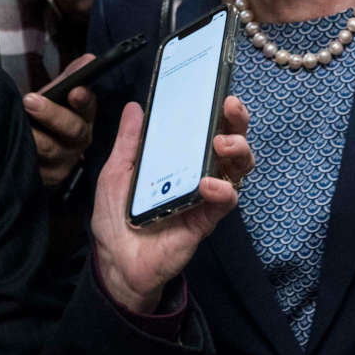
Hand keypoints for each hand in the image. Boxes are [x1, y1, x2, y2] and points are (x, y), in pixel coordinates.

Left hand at [24, 54, 97, 186]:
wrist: (26, 147)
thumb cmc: (42, 117)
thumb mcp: (55, 96)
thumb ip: (70, 77)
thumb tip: (89, 59)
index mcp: (84, 117)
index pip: (89, 107)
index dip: (83, 100)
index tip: (75, 90)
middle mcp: (80, 140)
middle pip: (73, 129)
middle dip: (53, 115)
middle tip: (30, 100)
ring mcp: (65, 161)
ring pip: (51, 149)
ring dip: (34, 135)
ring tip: (18, 122)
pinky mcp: (48, 177)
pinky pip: (35, 168)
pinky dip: (22, 155)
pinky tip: (11, 145)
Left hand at [91, 96, 252, 313]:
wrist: (115, 264)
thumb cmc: (116, 218)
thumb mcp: (115, 173)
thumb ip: (129, 143)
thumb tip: (135, 108)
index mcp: (181, 157)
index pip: (208, 127)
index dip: (219, 108)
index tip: (219, 90)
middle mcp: (200, 172)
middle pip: (232, 141)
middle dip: (238, 121)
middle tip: (231, 108)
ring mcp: (206, 195)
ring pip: (237, 167)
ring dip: (237, 150)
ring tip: (222, 144)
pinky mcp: (207, 219)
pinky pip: (226, 201)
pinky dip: (222, 189)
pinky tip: (207, 184)